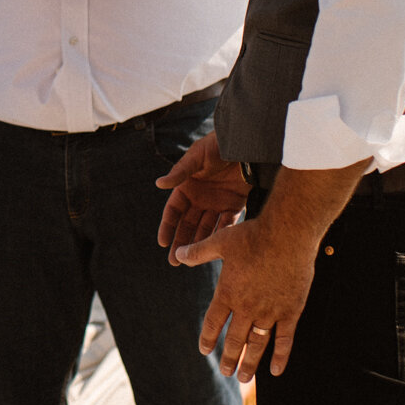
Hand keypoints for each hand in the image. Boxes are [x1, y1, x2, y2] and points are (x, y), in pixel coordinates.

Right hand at [157, 133, 248, 257]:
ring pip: (206, 227)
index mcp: (187, 186)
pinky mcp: (235, 203)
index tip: (163, 243)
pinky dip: (222, 234)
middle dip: (181, 242)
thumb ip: (180, 173)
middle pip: (188, 224)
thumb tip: (159, 184)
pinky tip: (216, 248)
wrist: (245, 142)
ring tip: (193, 261)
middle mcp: (200, 197)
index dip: (168, 227)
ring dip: (200, 243)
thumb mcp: (196, 157)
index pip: (173, 211)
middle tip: (175, 262)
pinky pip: (227, 223)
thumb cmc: (217, 144)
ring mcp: (217, 201)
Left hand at [173, 216, 315, 381]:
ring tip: (243, 378)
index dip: (208, 338)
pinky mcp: (290, 310)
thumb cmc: (253, 235)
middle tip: (225, 372)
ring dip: (250, 362)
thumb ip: (198, 252)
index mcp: (228, 292)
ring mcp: (270, 311)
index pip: (214, 322)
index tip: (204, 350)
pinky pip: (285, 339)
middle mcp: (247, 307)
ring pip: (257, 344)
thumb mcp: (221, 241)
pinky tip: (276, 371)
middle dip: (228, 357)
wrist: (287, 234)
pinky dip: (281, 356)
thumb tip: (177, 255)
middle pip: (235, 339)